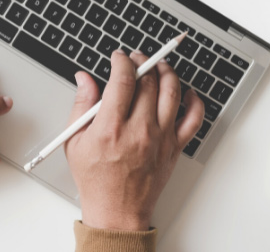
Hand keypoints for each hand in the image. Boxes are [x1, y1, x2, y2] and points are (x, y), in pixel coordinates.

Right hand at [64, 49, 203, 230]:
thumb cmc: (96, 179)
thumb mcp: (75, 141)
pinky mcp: (174, 147)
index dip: (122, 61)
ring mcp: (161, 138)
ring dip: (166, 72)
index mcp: (111, 128)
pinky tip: (185, 92)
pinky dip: (193, 101)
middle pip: (149, 81)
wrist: (117, 211)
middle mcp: (139, 130)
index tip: (118, 57)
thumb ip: (81, 105)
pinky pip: (194, 118)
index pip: (123, 80)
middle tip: (136, 58)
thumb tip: (84, 79)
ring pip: (172, 92)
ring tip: (158, 65)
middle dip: (142, 61)